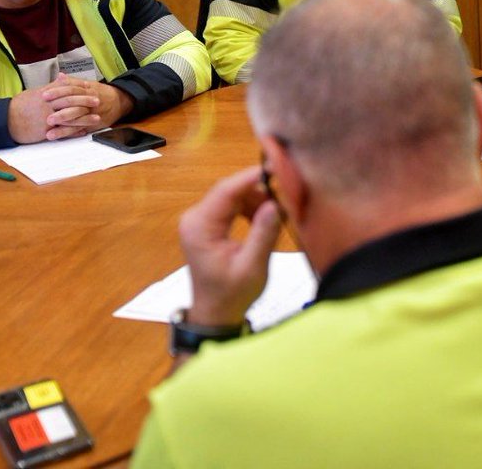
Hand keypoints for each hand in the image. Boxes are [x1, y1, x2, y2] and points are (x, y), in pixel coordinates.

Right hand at [8, 77, 99, 142]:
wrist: (6, 121)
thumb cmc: (20, 106)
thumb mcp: (35, 92)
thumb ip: (51, 86)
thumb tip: (63, 77)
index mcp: (45, 95)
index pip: (65, 89)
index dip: (79, 88)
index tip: (90, 87)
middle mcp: (47, 106)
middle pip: (70, 102)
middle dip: (85, 101)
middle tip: (97, 101)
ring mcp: (47, 119)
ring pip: (70, 118)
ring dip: (85, 118)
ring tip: (97, 118)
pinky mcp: (46, 131)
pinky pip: (63, 131)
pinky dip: (75, 131)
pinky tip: (84, 131)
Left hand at [37, 74, 133, 140]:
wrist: (119, 101)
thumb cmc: (100, 93)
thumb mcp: (88, 84)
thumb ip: (73, 81)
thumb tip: (60, 76)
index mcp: (87, 90)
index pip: (71, 89)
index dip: (57, 92)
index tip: (44, 95)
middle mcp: (89, 102)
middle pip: (74, 107)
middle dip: (61, 113)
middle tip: (47, 117)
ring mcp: (91, 114)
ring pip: (77, 121)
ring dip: (63, 127)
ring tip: (49, 131)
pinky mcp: (91, 124)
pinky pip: (79, 129)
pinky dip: (68, 133)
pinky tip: (57, 135)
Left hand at [178, 166, 282, 327]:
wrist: (216, 313)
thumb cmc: (232, 294)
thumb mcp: (252, 267)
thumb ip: (263, 234)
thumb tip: (275, 204)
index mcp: (200, 227)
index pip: (227, 191)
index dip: (252, 176)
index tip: (278, 168)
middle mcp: (195, 218)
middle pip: (230, 190)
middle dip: (259, 190)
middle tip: (286, 196)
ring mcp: (200, 220)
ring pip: (233, 195)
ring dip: (257, 199)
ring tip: (279, 212)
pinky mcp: (208, 224)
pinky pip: (232, 205)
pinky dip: (251, 207)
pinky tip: (266, 218)